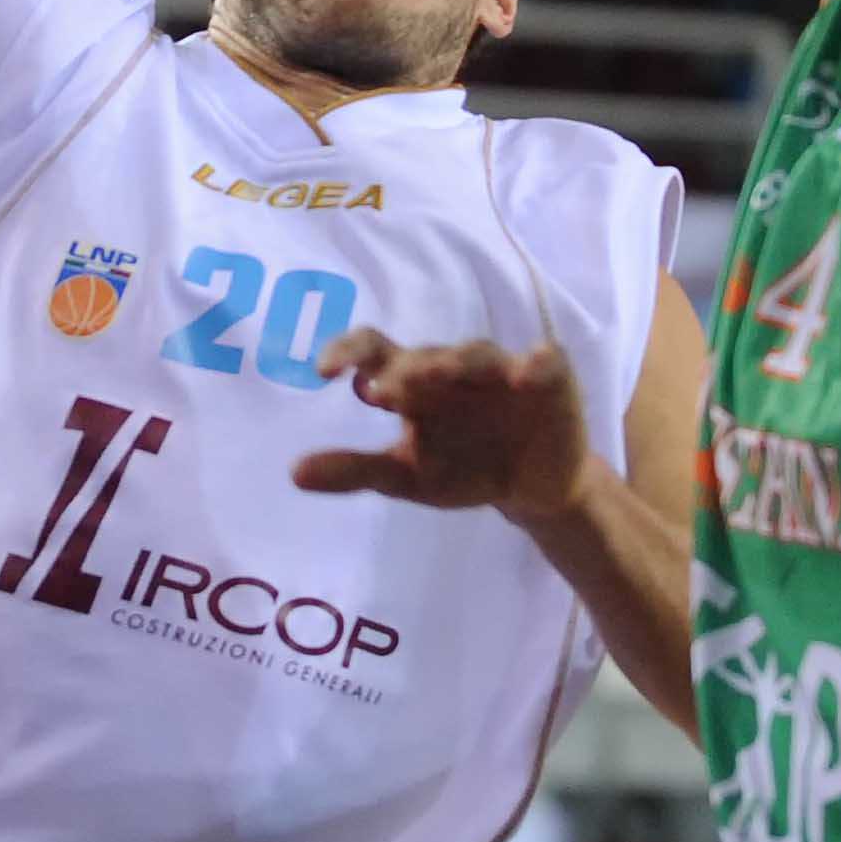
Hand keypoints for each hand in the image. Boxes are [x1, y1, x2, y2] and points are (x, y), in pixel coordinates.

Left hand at [292, 330, 587, 527]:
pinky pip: (543, 362)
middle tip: (384, 389)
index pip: (373, 351)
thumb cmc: (464, 469)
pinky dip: (535, 363)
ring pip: (477, 354)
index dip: (347, 351)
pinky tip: (524, 374)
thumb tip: (293, 474)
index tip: (320, 370)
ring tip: (442, 374)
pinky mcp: (547, 378)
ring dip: (459, 361)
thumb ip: (354, 471)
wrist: (531, 490)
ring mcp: (501, 369)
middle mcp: (453, 367)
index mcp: (414, 381)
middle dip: (406, 369)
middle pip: (426, 353)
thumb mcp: (407, 476)